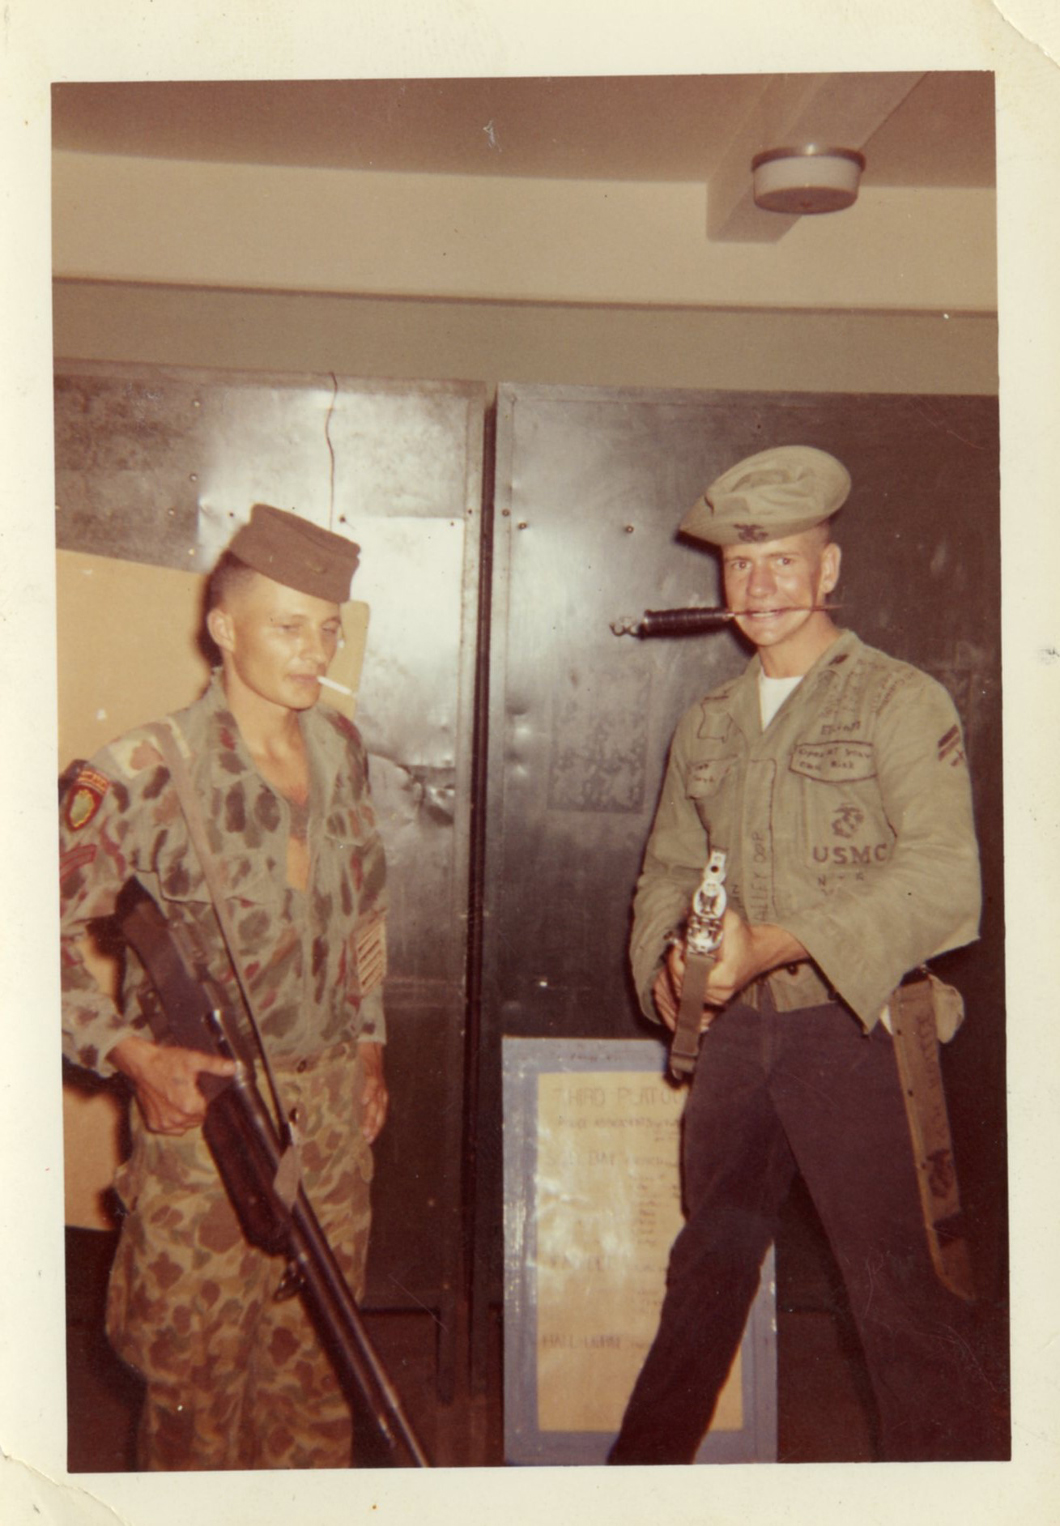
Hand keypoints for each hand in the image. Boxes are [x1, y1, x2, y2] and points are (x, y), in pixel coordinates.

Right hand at [108, 1035, 236, 1134]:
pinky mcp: (153, 1123)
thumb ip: (215, 1065)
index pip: (205, 1110)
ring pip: (183, 1126)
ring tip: (178, 1098)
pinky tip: (169, 1107)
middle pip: (195, 1119)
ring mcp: (164, 1123)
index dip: (202, 1100)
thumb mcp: (193, 1059)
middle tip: (187, 1092)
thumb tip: (232, 1068)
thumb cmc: (165, 1062)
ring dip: (184, 1116)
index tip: (196, 1090)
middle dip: (194, 1108)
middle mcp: (176, 1119)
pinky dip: (171, 1121)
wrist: (141, 1064)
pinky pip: (169, 1129)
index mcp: (189, 1106)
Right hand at [357, 1040, 387, 1143]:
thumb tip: (342, 1110)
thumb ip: (356, 1096)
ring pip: (376, 1102)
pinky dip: (368, 1092)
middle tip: (366, 1139)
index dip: (375, 1128)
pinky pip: (372, 1083)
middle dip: (373, 1127)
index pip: (380, 1116)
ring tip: (365, 1129)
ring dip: (371, 1116)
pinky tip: (363, 1101)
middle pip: (379, 1112)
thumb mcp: (362, 1083)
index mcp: (380, 1095)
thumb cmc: (364, 1066)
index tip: (368, 1141)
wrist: (370, 1043)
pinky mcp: (371, 1070)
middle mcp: (381, 1091)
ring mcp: (377, 1081)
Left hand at [651, 910, 808, 1025]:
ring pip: (684, 991)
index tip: (679, 946)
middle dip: (675, 965)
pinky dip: (685, 980)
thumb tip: (688, 912)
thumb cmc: (744, 938)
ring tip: (682, 955)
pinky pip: (691, 994)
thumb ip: (711, 916)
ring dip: (678, 973)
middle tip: (678, 948)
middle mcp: (722, 992)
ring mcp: (719, 999)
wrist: (758, 952)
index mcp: (725, 977)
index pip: (688, 976)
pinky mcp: (715, 1000)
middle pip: (683, 985)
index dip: (677, 961)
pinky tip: (688, 965)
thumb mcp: (731, 922)